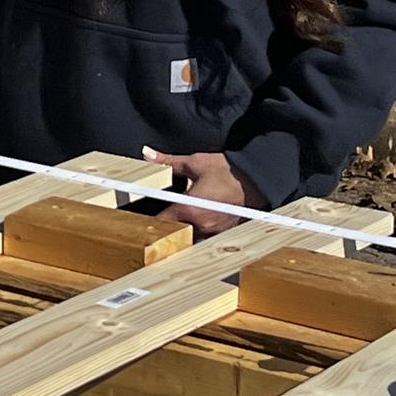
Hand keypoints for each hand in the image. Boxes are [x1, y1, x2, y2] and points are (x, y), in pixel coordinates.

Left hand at [144, 147, 268, 236]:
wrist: (257, 179)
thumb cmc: (227, 171)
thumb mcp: (195, 162)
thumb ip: (167, 161)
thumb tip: (147, 154)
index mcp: (189, 209)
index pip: (161, 223)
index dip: (148, 224)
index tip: (138, 222)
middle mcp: (201, 226)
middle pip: (173, 237)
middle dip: (163, 233)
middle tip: (152, 228)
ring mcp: (214, 233)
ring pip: (189, 241)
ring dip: (180, 237)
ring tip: (171, 231)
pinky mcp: (223, 235)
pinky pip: (204, 241)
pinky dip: (196, 237)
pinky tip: (192, 231)